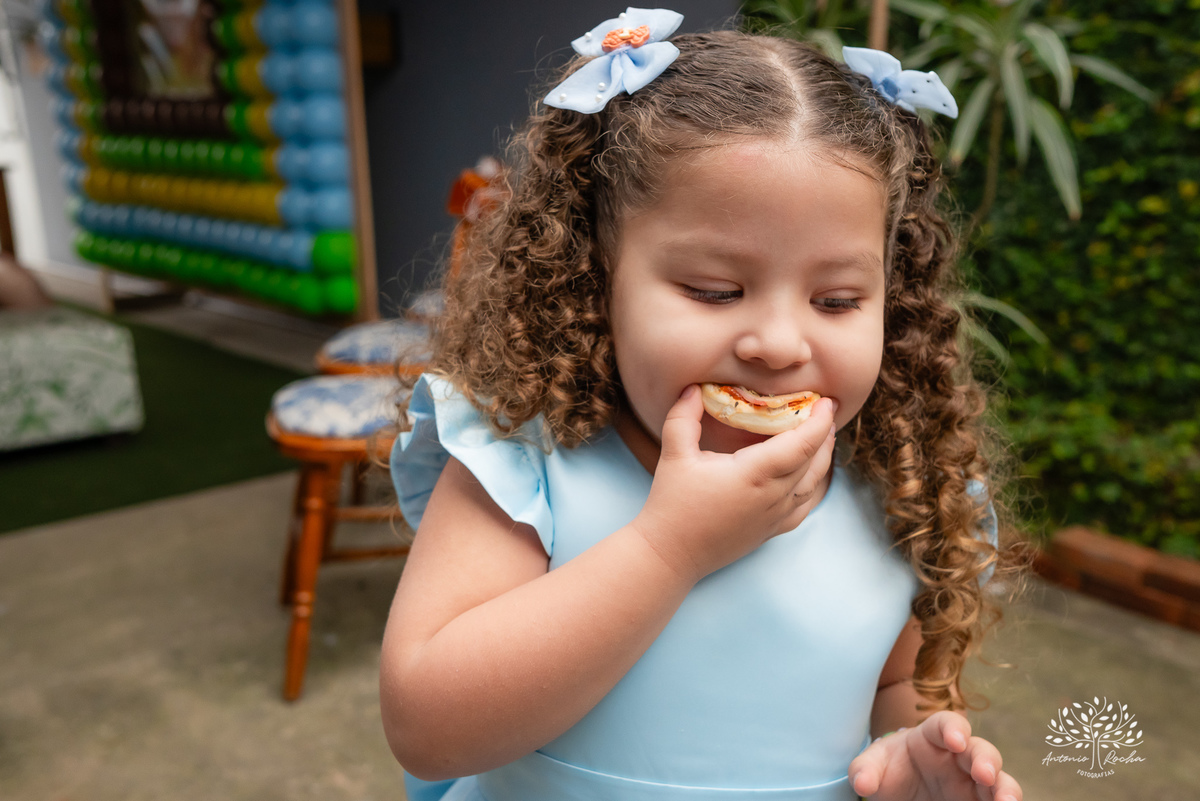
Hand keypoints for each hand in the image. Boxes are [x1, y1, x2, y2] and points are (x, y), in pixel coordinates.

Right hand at [630, 384, 836, 584]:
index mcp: (754, 474)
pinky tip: (810, 476)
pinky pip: (804, 507)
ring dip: (822, 458)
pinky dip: (813, 487)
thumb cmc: (671, 504)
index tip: (825, 400)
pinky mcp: (771, 531)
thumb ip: (684, 417)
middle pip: (814, 461)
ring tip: (823, 436)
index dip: (818, 421)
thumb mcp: (674, 455)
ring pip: (813, 484)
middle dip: (823, 433)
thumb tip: (693, 387)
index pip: (801, 444)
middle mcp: (772, 496)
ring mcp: (775, 517)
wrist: (671, 554)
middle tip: (825, 409)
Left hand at [849, 712, 1022, 800]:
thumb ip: (866, 769)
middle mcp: (959, 756)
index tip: (955, 741)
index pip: (947, 723)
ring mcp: (972, 782)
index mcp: (933, 736)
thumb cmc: (890, 768)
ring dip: (1006, 789)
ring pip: (999, 779)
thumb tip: (862, 783)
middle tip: (985, 775)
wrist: (900, 789)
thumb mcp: (874, 764)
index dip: (954, 728)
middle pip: (981, 750)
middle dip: (986, 760)